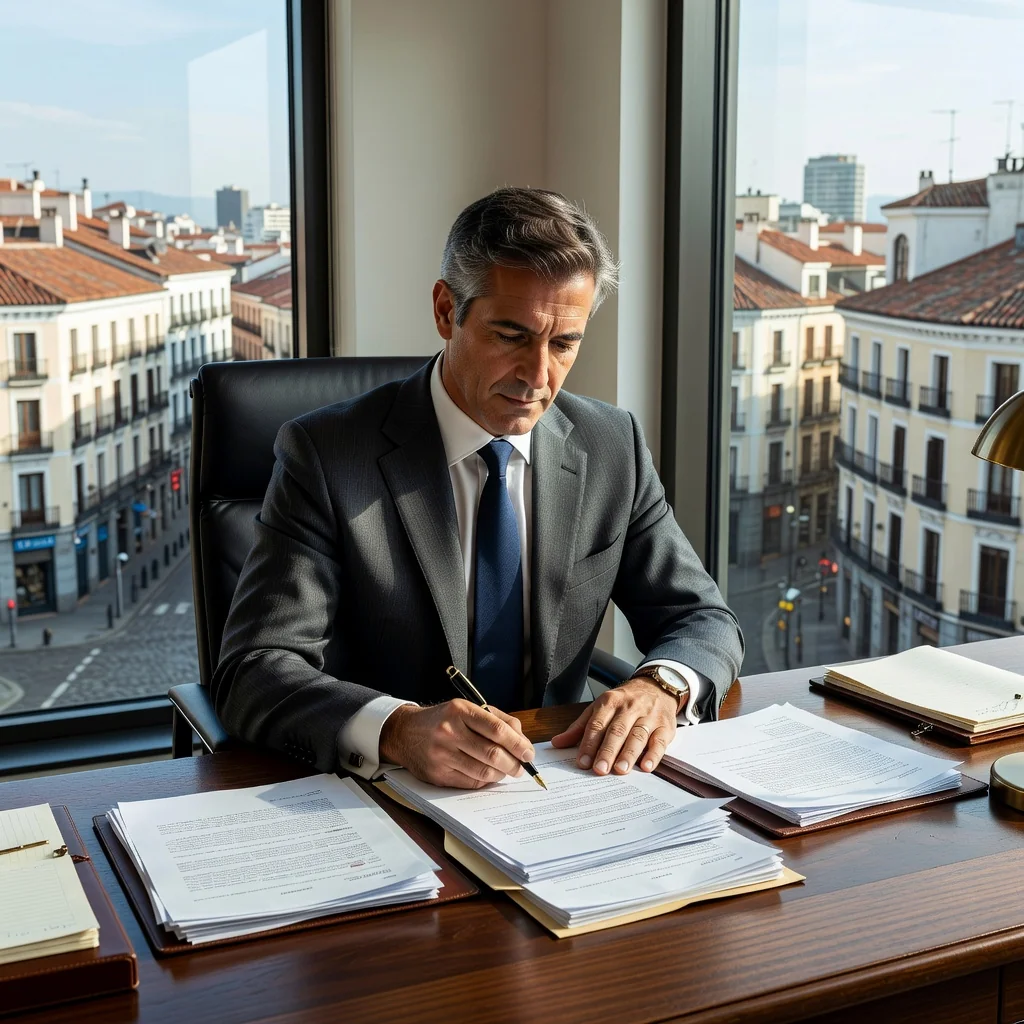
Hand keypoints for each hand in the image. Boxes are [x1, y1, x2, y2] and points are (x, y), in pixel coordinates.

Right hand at [379, 699, 534, 788]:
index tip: (529, 753)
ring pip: (483, 772)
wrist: (405, 733)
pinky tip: (489, 775)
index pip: (497, 729)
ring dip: (501, 774)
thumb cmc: (443, 720)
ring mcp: (441, 754)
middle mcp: (449, 732)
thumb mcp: (467, 709)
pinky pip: (470, 783)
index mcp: (460, 711)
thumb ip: (497, 720)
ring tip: (507, 771)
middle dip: (513, 764)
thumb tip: (521, 741)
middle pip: (492, 754)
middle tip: (521, 767)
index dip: (518, 744)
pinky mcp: (437, 774)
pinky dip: (485, 782)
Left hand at [550, 679, 677, 775]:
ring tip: (620, 770)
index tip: (582, 762)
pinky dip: (654, 754)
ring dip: (629, 754)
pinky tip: (646, 766)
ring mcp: (649, 716)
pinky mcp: (665, 726)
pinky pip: (660, 741)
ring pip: (637, 735)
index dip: (589, 744)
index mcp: (610, 702)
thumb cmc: (625, 701)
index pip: (597, 724)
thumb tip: (558, 743)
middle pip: (617, 730)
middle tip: (600, 769)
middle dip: (607, 751)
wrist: (657, 686)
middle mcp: (630, 707)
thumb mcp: (600, 707)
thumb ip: (580, 727)